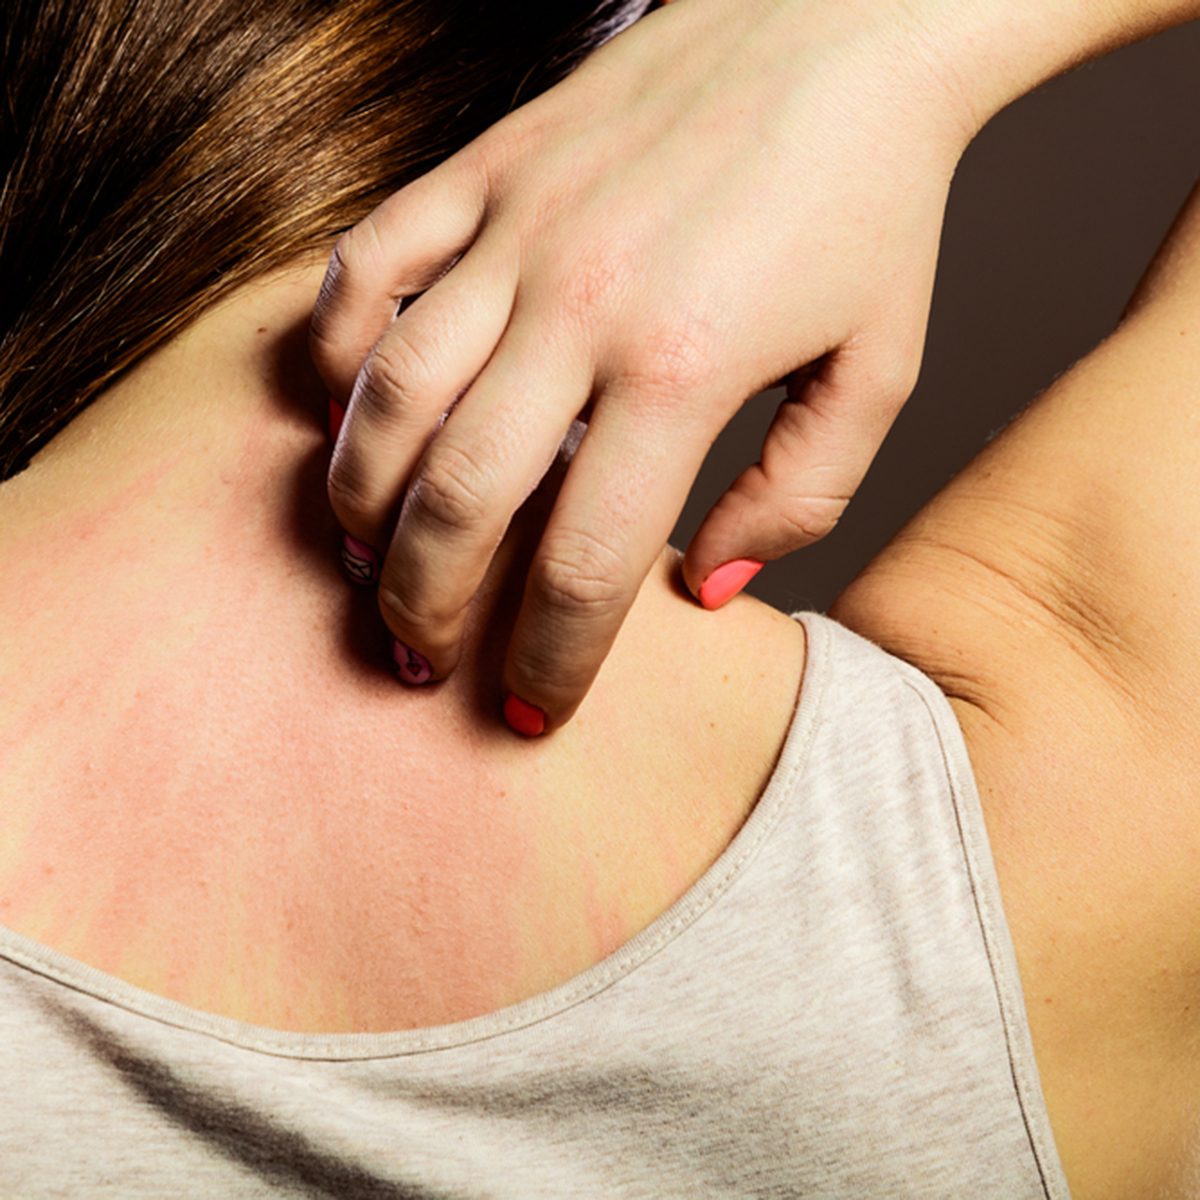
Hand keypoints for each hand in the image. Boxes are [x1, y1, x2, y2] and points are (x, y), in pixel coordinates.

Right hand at [310, 0, 975, 735]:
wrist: (844, 21)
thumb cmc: (871, 206)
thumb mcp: (879, 371)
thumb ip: (799, 499)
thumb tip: (703, 595)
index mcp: (685, 368)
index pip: (585, 566)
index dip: (549, 663)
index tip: (532, 712)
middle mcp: (581, 302)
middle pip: (457, 499)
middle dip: (425, 607)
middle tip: (418, 659)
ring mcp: (516, 227)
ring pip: (385, 394)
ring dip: (359, 501)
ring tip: (366, 562)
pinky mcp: (483, 167)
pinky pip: (365, 266)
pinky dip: (332, 349)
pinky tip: (344, 409)